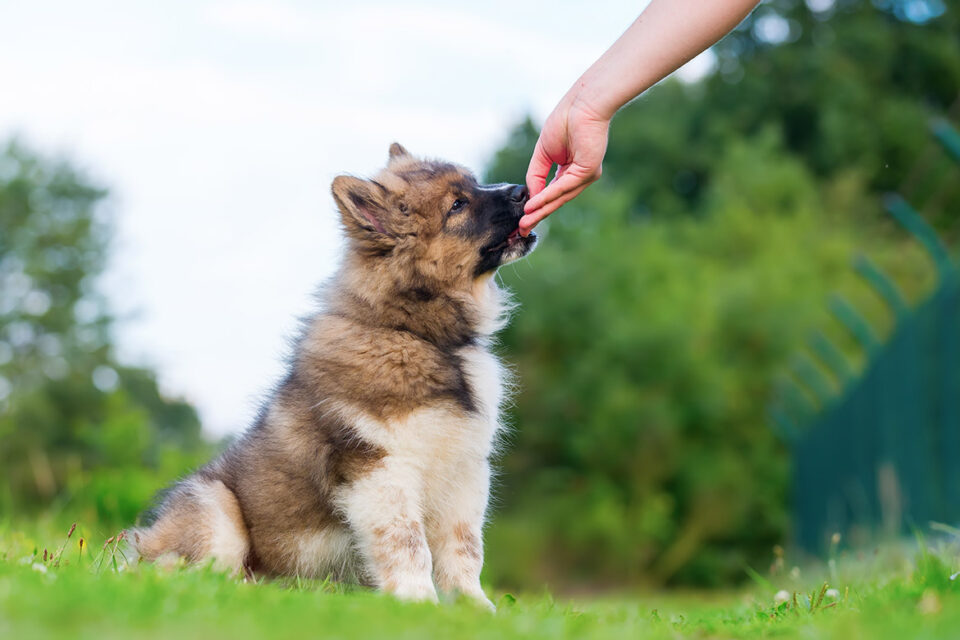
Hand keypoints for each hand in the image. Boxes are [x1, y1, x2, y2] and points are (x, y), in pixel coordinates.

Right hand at [521, 96, 609, 234]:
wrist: (582, 105)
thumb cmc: (564, 121)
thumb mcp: (543, 154)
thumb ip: (535, 175)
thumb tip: (530, 196)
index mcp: (569, 171)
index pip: (552, 194)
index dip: (537, 207)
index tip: (522, 220)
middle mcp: (579, 177)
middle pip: (556, 201)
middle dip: (538, 216)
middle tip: (522, 230)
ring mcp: (585, 175)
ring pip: (559, 198)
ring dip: (541, 211)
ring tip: (525, 222)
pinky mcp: (588, 172)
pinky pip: (563, 188)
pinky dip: (547, 196)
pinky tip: (534, 205)